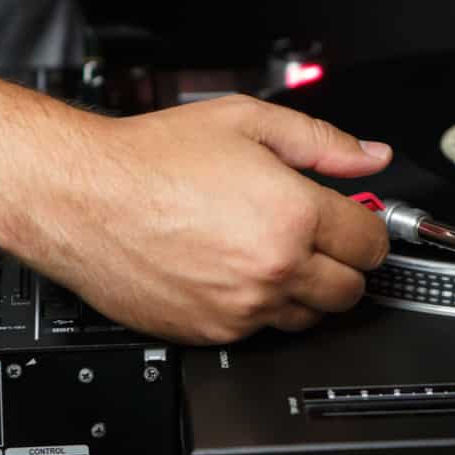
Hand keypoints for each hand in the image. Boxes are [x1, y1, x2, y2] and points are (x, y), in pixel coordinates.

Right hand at [30, 96, 390, 343]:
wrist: (83, 196)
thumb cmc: (150, 158)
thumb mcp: (243, 121)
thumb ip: (319, 140)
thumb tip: (369, 156)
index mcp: (292, 214)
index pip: (372, 242)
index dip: (366, 226)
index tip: (351, 222)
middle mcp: (274, 269)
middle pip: (351, 290)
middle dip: (340, 262)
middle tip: (310, 235)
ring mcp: (242, 308)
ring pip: (309, 318)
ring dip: (302, 289)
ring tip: (263, 249)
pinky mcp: (210, 332)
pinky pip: (259, 332)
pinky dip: (254, 307)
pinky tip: (226, 269)